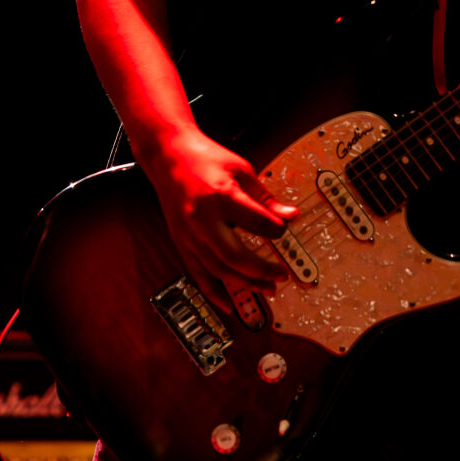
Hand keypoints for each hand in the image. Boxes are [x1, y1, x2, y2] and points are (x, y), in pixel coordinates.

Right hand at [143, 126, 298, 311]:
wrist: (168, 155)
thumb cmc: (205, 158)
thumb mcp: (241, 169)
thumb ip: (265, 198)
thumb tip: (290, 215)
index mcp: (220, 196)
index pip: (258, 222)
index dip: (277, 230)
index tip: (285, 230)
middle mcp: (202, 219)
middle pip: (235, 256)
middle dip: (261, 270)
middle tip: (281, 276)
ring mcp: (188, 233)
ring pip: (217, 270)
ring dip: (244, 284)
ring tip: (266, 289)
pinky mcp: (180, 241)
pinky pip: (198, 274)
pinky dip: (214, 293)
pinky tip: (229, 305)